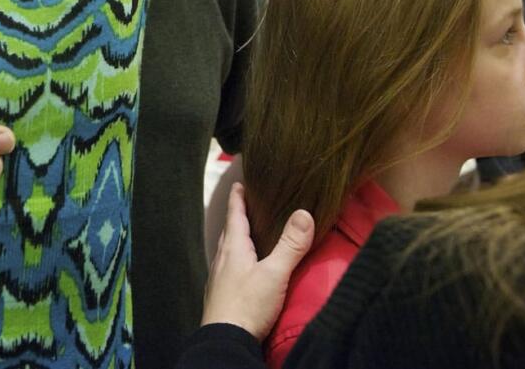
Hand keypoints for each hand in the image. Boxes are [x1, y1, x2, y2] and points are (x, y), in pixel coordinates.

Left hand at [201, 183, 313, 338]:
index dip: (237, 198)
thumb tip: (304, 213)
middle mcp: (222, 259)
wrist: (224, 341)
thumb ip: (290, 245)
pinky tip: (245, 270)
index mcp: (233, 248)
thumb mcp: (275, 273)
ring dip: (236, 239)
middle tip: (246, 205)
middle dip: (237, 216)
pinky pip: (228, 268)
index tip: (238, 183)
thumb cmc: (247, 305)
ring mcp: (219, 278)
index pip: (234, 214)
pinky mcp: (221, 295)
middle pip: (229, 231)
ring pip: (228, 250)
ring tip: (247, 235)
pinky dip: (237, 259)